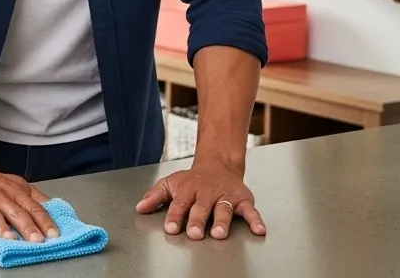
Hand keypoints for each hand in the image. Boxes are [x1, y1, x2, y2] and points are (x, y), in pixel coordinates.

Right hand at [0, 165, 59, 242]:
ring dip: (1, 227)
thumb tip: (54, 208)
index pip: (32, 207)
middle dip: (26, 226)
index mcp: (13, 191)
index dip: (44, 221)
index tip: (53, 234)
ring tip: (10, 239)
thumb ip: (35, 197)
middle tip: (36, 240)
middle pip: (14, 211)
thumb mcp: (17, 184)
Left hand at [135, 159, 265, 239]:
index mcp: (188, 190)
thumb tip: (140, 207)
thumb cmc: (192, 180)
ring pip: (224, 209)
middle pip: (201, 208)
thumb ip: (155, 196)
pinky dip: (256, 220)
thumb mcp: (171, 183)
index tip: (171, 228)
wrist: (218, 165)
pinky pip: (250, 210)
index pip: (179, 204)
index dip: (175, 217)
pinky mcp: (242, 199)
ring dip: (221, 222)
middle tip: (194, 234)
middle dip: (197, 221)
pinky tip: (259, 230)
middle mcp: (207, 193)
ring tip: (219, 234)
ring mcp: (225, 196)